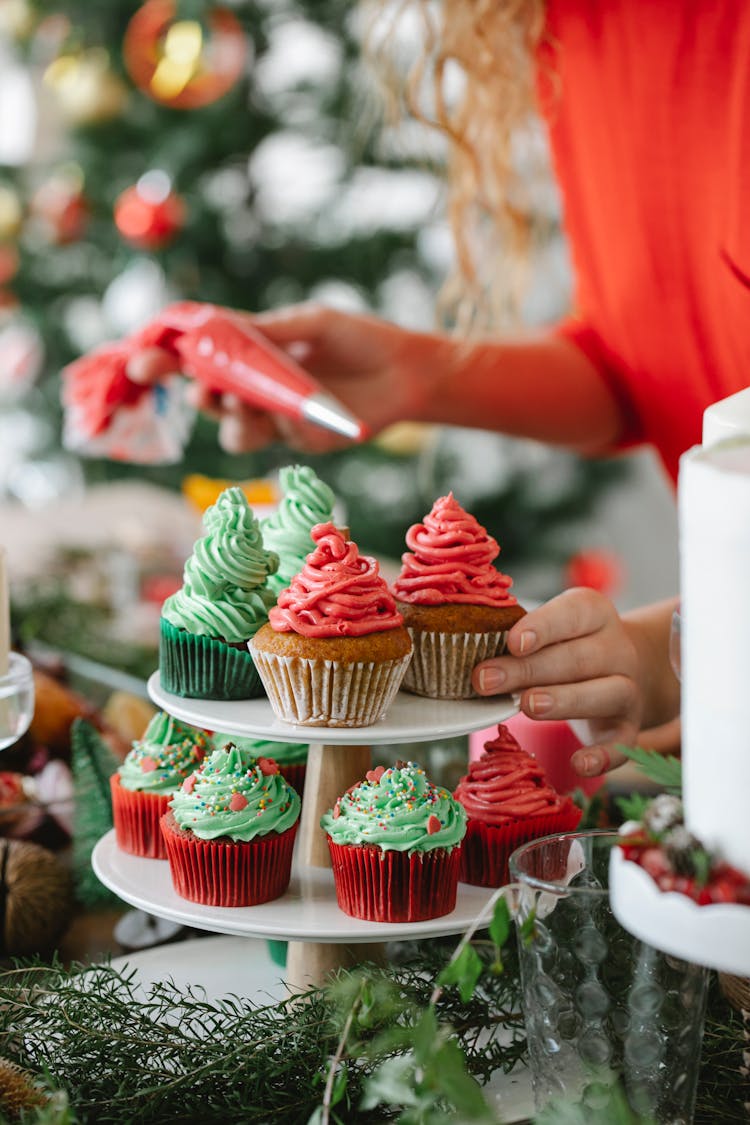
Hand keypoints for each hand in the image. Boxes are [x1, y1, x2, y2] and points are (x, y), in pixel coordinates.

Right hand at [127, 304, 438, 453]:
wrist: (406, 372)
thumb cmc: (360, 338)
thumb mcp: (314, 322)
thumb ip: (270, 330)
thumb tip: (223, 327)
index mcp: (254, 352)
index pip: (201, 356)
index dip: (169, 359)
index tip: (144, 358)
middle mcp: (258, 387)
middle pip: (208, 397)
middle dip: (192, 394)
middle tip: (194, 389)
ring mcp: (276, 417)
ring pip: (232, 430)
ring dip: (228, 417)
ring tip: (240, 401)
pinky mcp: (299, 442)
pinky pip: (271, 439)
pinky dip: (270, 424)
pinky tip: (287, 411)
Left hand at [472, 588, 646, 777]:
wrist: (623, 668)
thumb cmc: (567, 646)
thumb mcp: (549, 630)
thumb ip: (518, 638)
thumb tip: (463, 652)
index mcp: (593, 614)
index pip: (572, 614)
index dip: (543, 627)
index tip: (512, 641)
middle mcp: (617, 649)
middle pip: (577, 659)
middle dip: (529, 670)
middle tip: (486, 681)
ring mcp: (628, 689)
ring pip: (607, 693)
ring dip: (565, 701)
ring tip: (527, 707)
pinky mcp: (629, 727)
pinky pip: (623, 743)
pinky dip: (604, 756)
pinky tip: (579, 765)